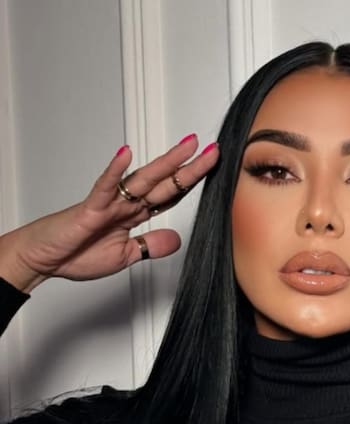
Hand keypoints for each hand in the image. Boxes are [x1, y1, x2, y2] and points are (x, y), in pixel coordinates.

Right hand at [0, 134, 217, 292]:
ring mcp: (109, 203)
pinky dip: (114, 170)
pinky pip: (104, 187)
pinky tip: (126, 154)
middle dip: (190, 167)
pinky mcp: (90, 209)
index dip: (192, 182)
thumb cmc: (76, 254)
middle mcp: (126, 204)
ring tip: (187, 145)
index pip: (170, 195)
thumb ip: (150, 246)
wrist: (43, 259)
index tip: (212, 169)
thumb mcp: (125, 256)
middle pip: (165, 183)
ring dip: (166, 162)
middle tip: (213, 150)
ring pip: (143, 179)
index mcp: (135, 214)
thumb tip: (176, 240)